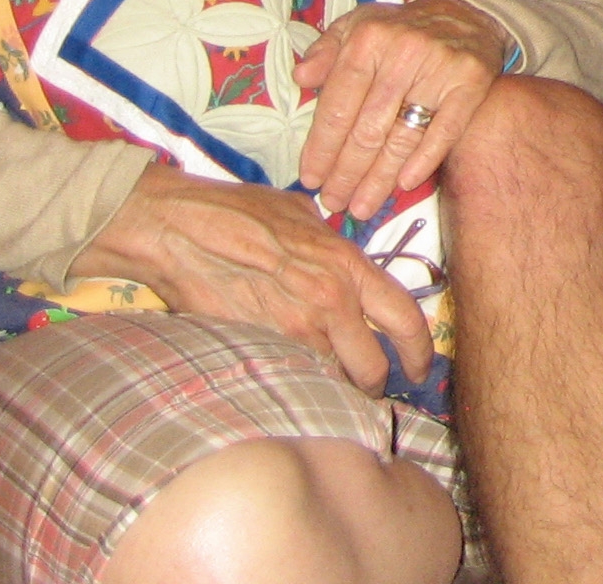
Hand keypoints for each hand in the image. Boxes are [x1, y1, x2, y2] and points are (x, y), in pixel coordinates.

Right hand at [70, 162, 431, 395]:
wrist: (180, 229)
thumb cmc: (239, 213)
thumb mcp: (303, 217)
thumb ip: (333, 250)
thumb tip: (344, 267)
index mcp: (347, 266)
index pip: (405, 319)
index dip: (420, 352)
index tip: (421, 368)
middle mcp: (329, 303)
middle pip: (372, 369)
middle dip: (374, 385)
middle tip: (368, 389)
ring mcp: (291, 331)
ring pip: (330, 380)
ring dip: (331, 387)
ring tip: (325, 386)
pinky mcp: (256, 350)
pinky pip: (288, 380)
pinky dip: (294, 386)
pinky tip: (287, 382)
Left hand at [294, 0, 513, 220]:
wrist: (464, 14)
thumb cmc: (399, 29)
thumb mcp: (356, 26)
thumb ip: (325, 51)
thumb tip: (300, 79)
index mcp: (368, 39)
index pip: (338, 104)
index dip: (321, 147)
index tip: (311, 179)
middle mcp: (402, 52)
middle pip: (368, 128)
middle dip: (347, 172)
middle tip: (335, 202)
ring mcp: (439, 68)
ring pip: (402, 136)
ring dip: (379, 178)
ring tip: (362, 206)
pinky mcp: (471, 82)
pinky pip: (445, 130)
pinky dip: (424, 160)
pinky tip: (405, 184)